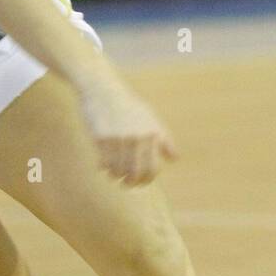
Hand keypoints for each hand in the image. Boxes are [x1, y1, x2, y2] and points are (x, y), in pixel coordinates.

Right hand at [76, 71, 177, 185]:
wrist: (104, 92)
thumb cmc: (130, 108)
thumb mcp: (151, 119)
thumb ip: (164, 140)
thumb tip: (174, 159)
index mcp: (152, 134)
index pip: (152, 168)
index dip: (147, 179)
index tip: (142, 181)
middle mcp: (137, 137)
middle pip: (135, 173)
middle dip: (131, 182)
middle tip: (128, 183)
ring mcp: (118, 138)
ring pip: (117, 171)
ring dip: (117, 176)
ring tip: (116, 174)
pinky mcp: (101, 139)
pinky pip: (104, 164)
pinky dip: (105, 169)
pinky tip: (105, 167)